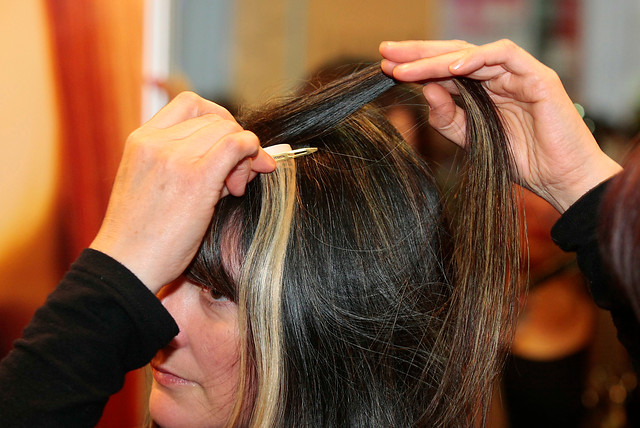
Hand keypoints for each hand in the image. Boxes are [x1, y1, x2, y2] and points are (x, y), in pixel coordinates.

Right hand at [90, 92, 275, 292]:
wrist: (127, 265)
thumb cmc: (143, 236)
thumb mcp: (156, 187)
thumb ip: (190, 163)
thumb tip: (239, 155)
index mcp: (141, 139)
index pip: (191, 104)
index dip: (218, 120)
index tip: (226, 146)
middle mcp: (156, 142)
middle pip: (215, 118)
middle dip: (233, 141)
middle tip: (235, 178)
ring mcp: (175, 157)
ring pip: (229, 130)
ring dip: (244, 153)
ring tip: (235, 188)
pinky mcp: (196, 178)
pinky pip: (237, 145)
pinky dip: (252, 152)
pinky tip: (248, 176)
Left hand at [380, 39, 621, 211]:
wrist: (560, 180)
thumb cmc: (520, 161)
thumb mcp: (470, 140)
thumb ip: (448, 117)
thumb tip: (425, 90)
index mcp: (483, 91)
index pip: (445, 70)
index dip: (416, 66)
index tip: (385, 68)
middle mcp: (498, 78)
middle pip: (454, 55)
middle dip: (418, 53)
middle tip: (387, 54)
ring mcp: (518, 74)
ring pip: (473, 54)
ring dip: (436, 59)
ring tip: (406, 69)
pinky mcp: (537, 76)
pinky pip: (504, 56)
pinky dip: (476, 60)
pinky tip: (449, 71)